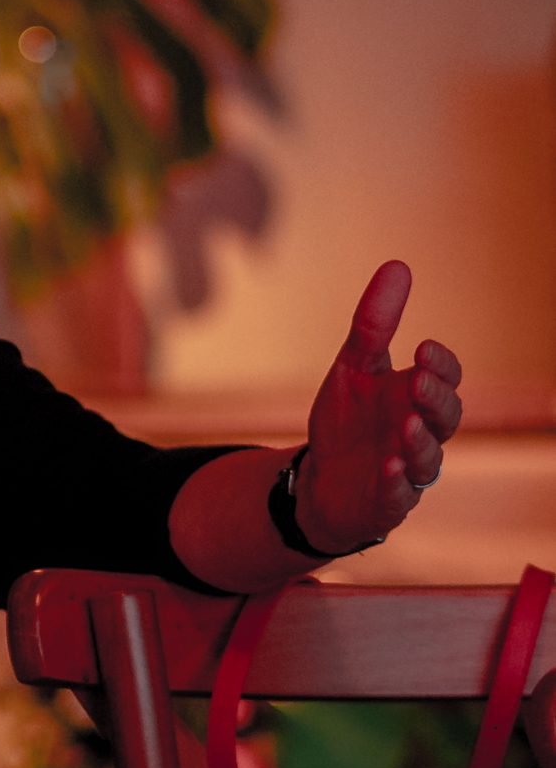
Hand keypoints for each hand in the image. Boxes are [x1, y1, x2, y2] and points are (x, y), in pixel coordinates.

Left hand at [298, 261, 462, 553]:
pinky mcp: (388, 503)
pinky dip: (396, 483)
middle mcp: (420, 433)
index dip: (442, 365)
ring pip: (429, 460)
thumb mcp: (352, 366)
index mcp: (415, 398)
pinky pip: (400, 497)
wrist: (318, 479)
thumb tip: (399, 265)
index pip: (446, 378)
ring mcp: (407, 471)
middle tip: (418, 381)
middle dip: (437, 400)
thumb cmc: (347, 421)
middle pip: (448, 418)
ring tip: (405, 424)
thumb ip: (374, 323)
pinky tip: (387, 467)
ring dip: (420, 442)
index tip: (422, 346)